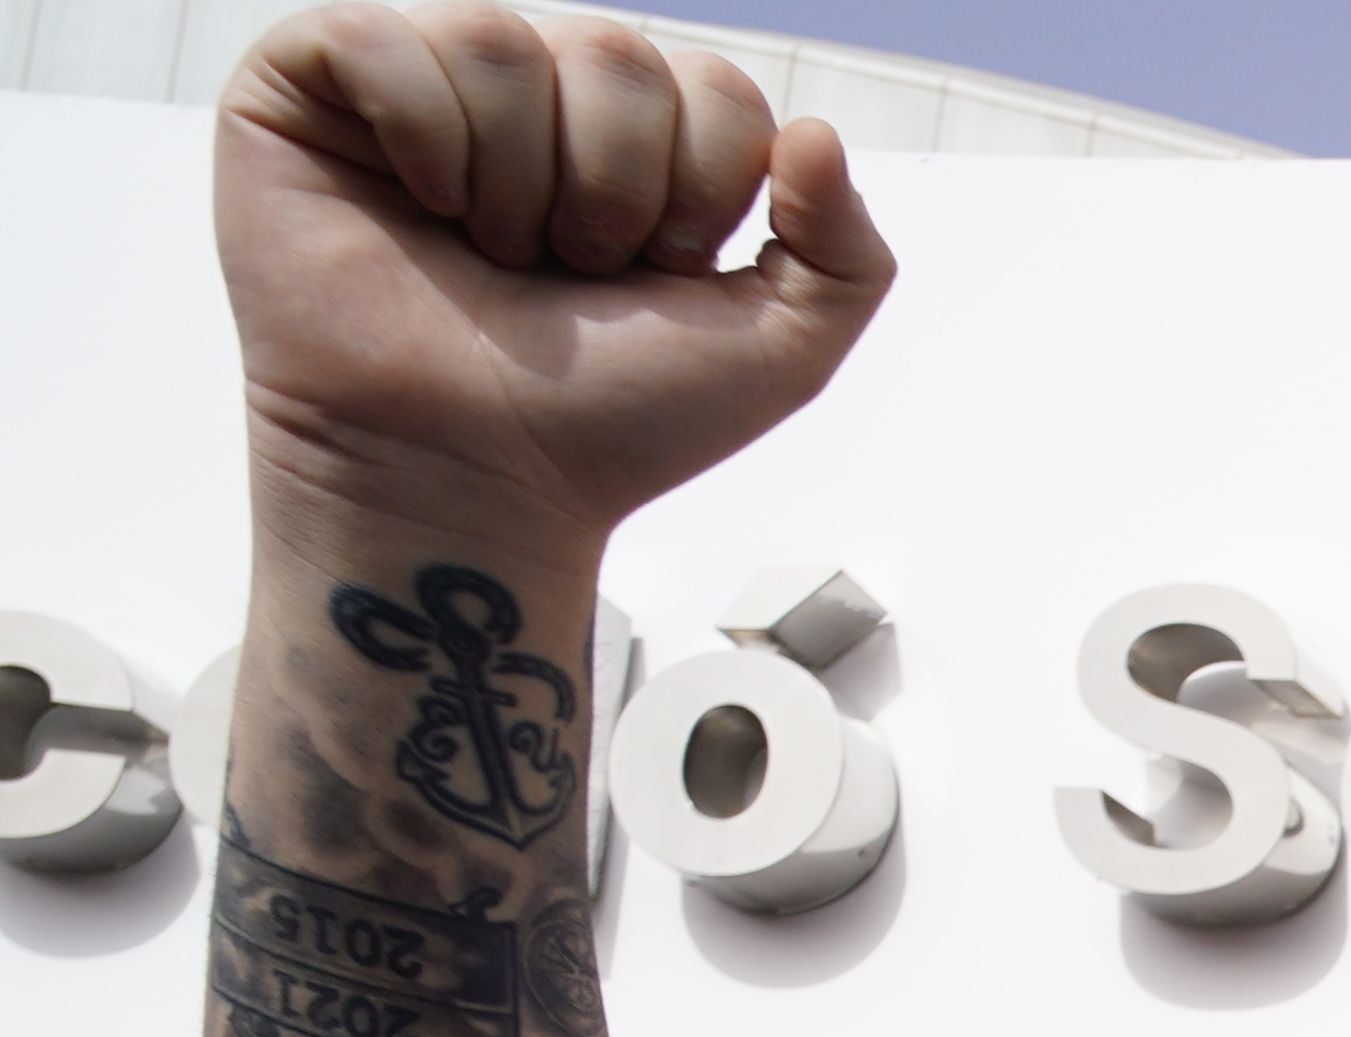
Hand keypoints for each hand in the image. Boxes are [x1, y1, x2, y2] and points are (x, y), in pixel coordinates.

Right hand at [222, 7, 894, 546]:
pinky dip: (418, 136)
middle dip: (613, 193)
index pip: (717, 91)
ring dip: (518, 187)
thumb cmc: (608, 421)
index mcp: (634, 136)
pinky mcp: (307, 86)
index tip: (651, 280)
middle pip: (620, 55)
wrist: (473, 481)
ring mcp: (421, 84)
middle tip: (566, 275)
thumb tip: (814, 131)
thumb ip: (846, 251)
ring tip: (491, 256)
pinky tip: (416, 207)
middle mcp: (533, 95)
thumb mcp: (777, 352)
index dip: (701, 195)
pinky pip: (381, 39)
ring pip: (505, 44)